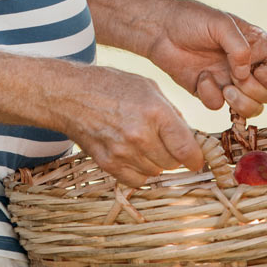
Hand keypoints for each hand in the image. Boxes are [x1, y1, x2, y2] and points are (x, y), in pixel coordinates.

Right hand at [61, 66, 203, 187]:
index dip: (196, 158)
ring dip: (155, 162)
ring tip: (143, 144)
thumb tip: (189, 137)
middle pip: (172, 164)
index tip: (196, 159)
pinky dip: (139, 171)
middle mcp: (140, 135)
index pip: (187, 149)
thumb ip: (171, 113)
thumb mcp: (148, 87)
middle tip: (164, 143)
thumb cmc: (111, 85)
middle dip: (174, 156)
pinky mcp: (108, 163)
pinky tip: (133, 154)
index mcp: (155, 112)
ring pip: (155, 172)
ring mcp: (122, 152)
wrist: (70, 95)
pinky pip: (136, 180)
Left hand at [144, 2, 266, 119]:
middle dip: (257, 92)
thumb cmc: (192, 19)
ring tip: (226, 88)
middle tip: (238, 79)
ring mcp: (230, 82)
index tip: (259, 69)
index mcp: (257, 47)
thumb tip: (246, 74)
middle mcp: (247, 67)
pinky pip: (219, 106)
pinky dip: (211, 96)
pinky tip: (201, 78)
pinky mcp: (210, 93)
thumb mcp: (221, 23)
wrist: (160, 29)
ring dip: (242, 103)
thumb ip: (239, 47)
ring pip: (251, 109)